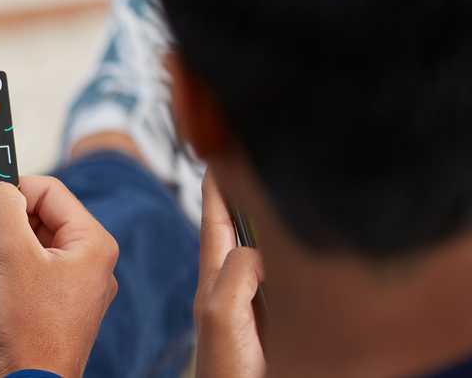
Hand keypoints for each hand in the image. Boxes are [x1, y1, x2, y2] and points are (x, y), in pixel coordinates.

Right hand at [0, 177, 118, 377]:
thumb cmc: (31, 329)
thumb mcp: (11, 254)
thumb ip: (4, 208)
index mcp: (92, 243)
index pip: (49, 190)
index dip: (14, 193)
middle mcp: (89, 262)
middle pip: (36, 217)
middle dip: (5, 232)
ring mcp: (73, 285)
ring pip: (26, 244)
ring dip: (0, 256)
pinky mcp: (55, 303)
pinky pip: (25, 270)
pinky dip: (4, 278)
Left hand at [195, 172, 265, 377]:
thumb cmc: (226, 370)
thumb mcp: (222, 312)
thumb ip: (237, 273)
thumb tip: (258, 248)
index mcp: (215, 280)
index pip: (215, 222)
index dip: (217, 188)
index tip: (218, 153)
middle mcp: (232, 288)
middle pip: (236, 232)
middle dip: (242, 198)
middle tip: (246, 163)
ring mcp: (251, 306)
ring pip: (256, 254)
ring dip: (262, 225)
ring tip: (268, 195)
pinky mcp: (271, 325)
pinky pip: (276, 280)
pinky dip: (283, 259)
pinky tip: (293, 255)